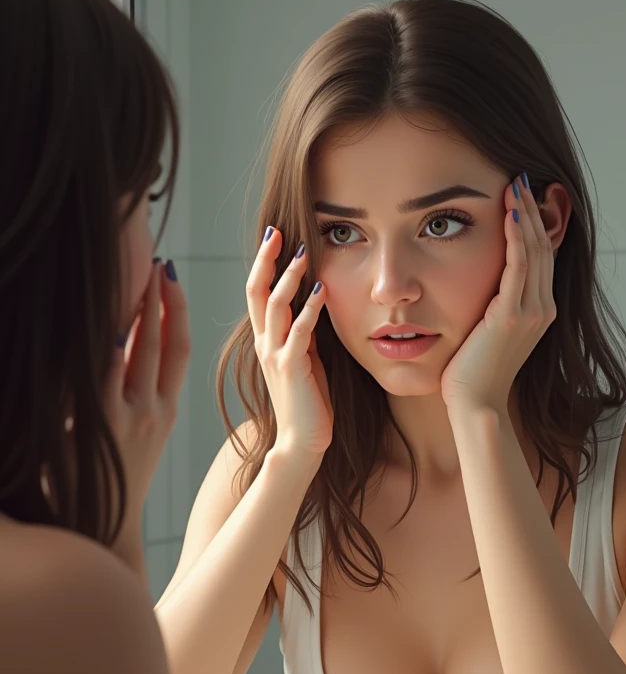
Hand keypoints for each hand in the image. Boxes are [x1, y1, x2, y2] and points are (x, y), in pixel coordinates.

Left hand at [103, 259, 190, 529]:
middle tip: (157, 264)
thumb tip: (116, 356)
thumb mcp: (132, 441)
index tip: (172, 282)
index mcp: (164, 413)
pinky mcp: (107, 425)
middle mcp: (155, 410)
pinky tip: (110, 319)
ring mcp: (133, 416)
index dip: (178, 314)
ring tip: (138, 278)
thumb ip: (125, 400)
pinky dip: (111, 345)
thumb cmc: (109, 487)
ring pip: (141, 352)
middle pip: (163, 343)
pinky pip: (109, 375)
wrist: (104, 530)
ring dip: (140, 312)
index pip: (178, 352)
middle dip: (160, 300)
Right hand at [246, 227, 332, 457]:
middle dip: (266, 260)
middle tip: (276, 232)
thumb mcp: (304, 357)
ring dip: (289, 277)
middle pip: (256, 292)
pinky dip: (310, 308)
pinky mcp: (291, 368)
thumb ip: (303, 330)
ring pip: (275, 307)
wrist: (301, 442)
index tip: (274, 236)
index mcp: (265, 340)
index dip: (263, 263)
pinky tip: (322, 290)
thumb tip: (313, 301)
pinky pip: (299, 331)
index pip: (257, 293)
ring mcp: (275, 355)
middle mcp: (264, 343)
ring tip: (303, 253)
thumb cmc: (307, 401)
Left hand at [440, 174, 555, 412]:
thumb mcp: (486, 333)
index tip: (520, 197)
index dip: (534, 224)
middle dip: (531, 210)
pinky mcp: (512, 316)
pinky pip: (518, 266)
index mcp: (539, 312)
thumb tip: (478, 288)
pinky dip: (516, 238)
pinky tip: (509, 214)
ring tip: (514, 186)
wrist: (475, 405)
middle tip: (519, 179)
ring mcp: (531, 312)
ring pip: (534, 251)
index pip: (540, 257)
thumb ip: (490, 307)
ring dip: (525, 215)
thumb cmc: (471, 374)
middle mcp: (541, 308)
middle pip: (542, 247)